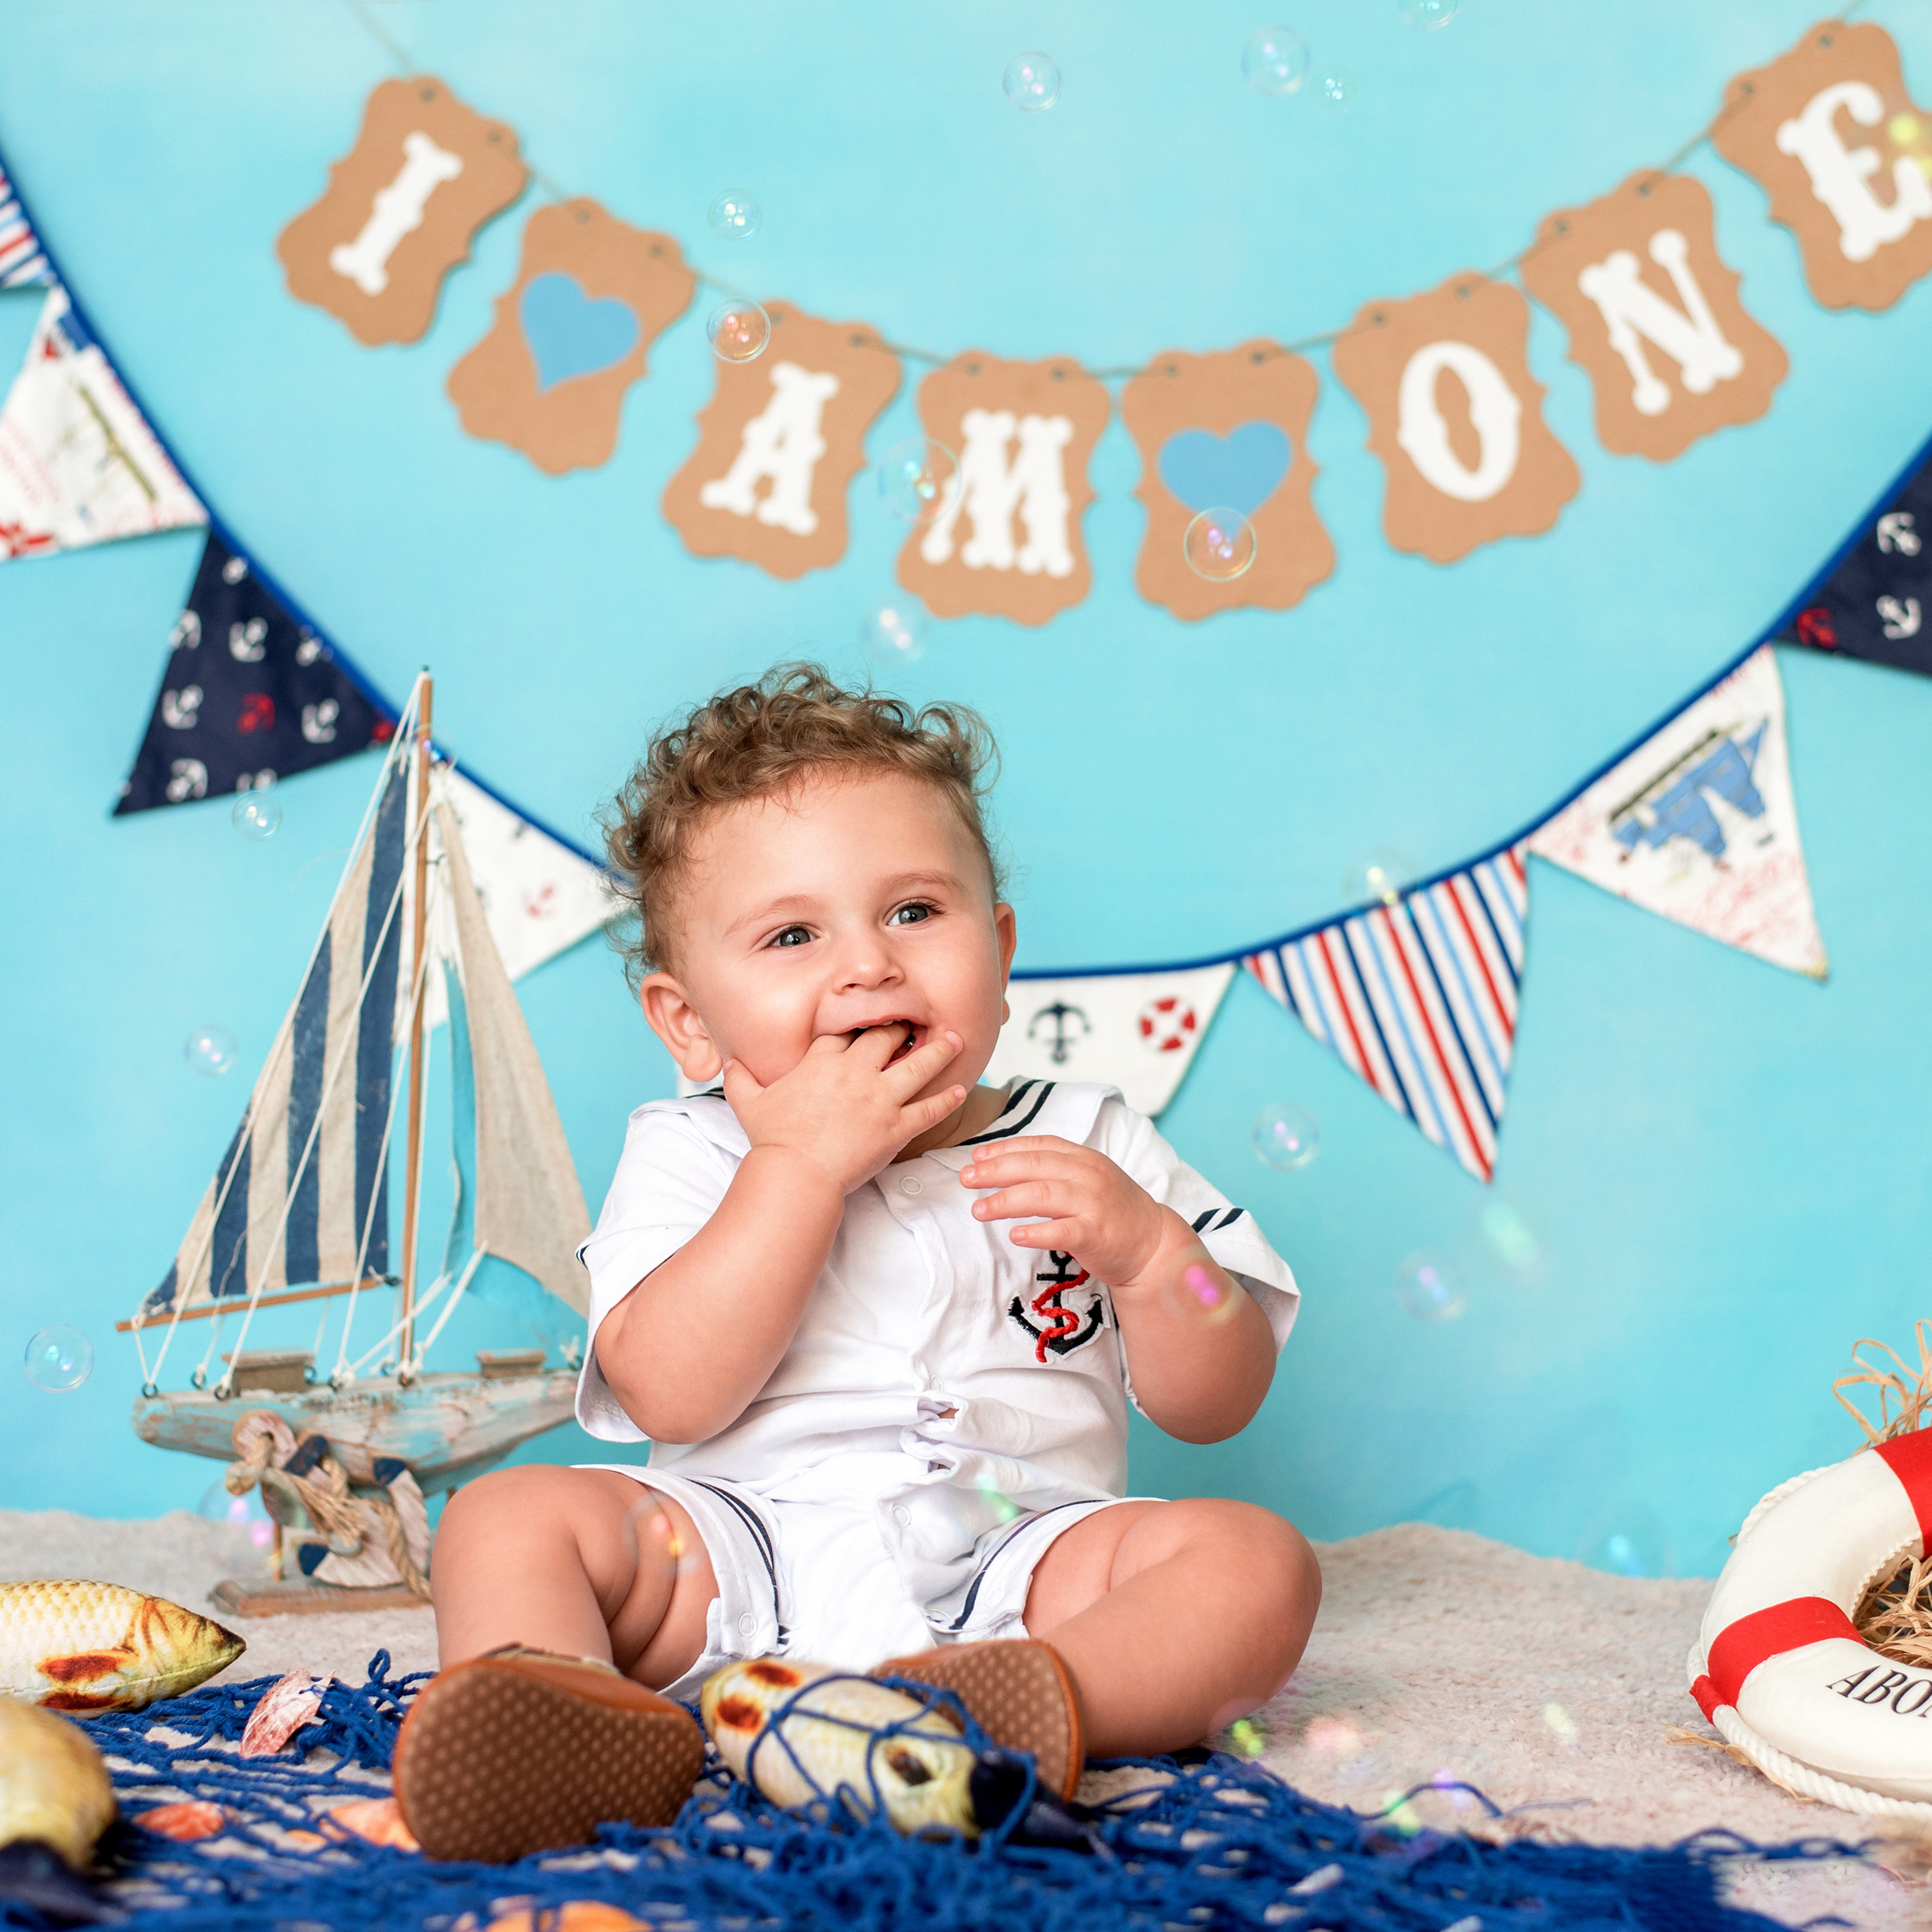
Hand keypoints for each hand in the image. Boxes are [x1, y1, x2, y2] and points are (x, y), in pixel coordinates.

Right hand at [722, 1025, 965, 1194]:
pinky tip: (961, 1090)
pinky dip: (948, 1099)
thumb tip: (730, 1064)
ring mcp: (880, 1098)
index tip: (872, 1018)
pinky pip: (930, 1109)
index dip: (861, 1023)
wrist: (796, 1173)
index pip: (846, 1031)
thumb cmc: (773, 1140)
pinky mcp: (897, 1127)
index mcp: (823, 1061)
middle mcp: (856, 1072)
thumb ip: (741, 1079)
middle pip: (887, 1037)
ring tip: (955, 1040)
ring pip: (919, 1065)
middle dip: (903, 1026)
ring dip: (940, 1051)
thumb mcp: (748, 1102)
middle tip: (917, 1020)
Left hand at [959, 1135, 1184, 1288]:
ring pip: (1042, 1195)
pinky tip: (1014, 1235)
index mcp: (1084, 1158)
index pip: (1038, 1145)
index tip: (976, 1155)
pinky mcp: (1096, 1234)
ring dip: (1005, 1201)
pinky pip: (1061, 1231)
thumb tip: (1003, 1165)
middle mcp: (1088, 1175)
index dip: (1004, 1148)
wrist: (1152, 1244)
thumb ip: (1054, 1170)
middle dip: (994, 1171)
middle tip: (966, 1179)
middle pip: (1033, 1166)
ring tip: (978, 1210)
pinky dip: (1036, 1232)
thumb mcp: (1087, 1179)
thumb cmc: (1112, 1211)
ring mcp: (1093, 1204)